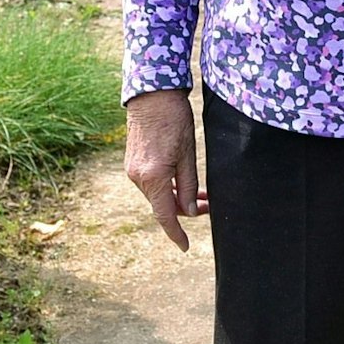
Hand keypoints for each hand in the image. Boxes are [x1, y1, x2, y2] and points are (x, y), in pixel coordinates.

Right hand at [124, 89, 205, 251]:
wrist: (151, 96)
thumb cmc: (174, 120)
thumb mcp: (188, 153)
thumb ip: (189, 184)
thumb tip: (190, 211)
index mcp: (154, 178)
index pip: (166, 215)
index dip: (176, 234)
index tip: (185, 247)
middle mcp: (138, 178)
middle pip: (164, 206)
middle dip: (187, 210)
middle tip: (211, 205)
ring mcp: (133, 171)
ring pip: (159, 195)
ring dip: (179, 197)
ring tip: (204, 193)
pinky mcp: (133, 164)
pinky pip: (153, 184)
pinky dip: (169, 187)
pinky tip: (185, 182)